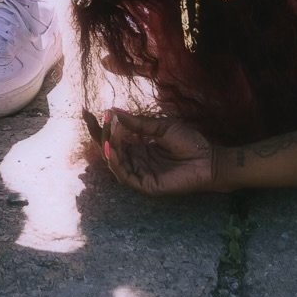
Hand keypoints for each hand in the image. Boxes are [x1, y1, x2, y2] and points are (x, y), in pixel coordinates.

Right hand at [93, 109, 217, 196]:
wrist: (208, 159)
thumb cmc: (189, 142)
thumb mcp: (161, 127)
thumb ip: (138, 123)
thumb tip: (114, 111)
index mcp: (141, 146)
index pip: (116, 137)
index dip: (102, 126)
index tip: (88, 111)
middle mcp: (138, 160)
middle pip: (111, 150)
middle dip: (99, 135)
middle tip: (91, 118)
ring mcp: (141, 174)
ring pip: (116, 163)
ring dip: (109, 146)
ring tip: (108, 131)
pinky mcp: (146, 185)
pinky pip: (126, 176)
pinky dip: (117, 163)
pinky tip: (113, 149)